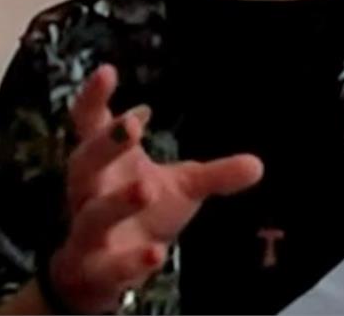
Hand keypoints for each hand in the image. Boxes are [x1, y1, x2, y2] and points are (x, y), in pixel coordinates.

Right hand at [47, 63, 263, 312]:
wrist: (99, 274)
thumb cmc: (139, 215)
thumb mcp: (180, 188)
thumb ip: (214, 175)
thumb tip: (258, 165)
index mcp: (103, 162)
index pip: (89, 124)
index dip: (93, 98)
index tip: (108, 70)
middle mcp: (88, 192)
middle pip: (84, 162)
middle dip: (105, 144)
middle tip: (131, 125)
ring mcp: (86, 233)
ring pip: (92, 215)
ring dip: (117, 201)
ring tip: (146, 186)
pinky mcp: (93, 271)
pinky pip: (107, 267)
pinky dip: (130, 261)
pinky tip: (157, 254)